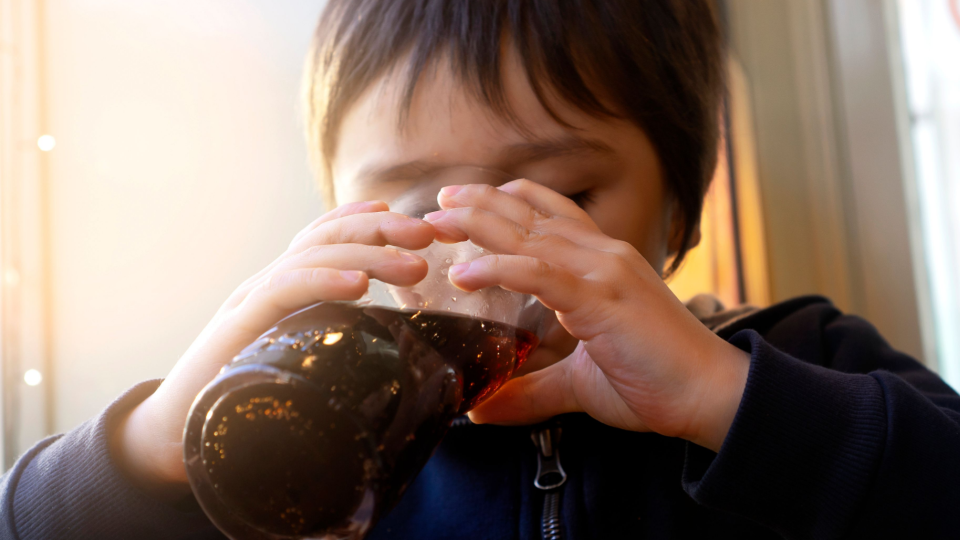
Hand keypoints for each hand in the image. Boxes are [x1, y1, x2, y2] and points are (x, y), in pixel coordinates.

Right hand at [111, 201, 434, 498]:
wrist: (174, 435)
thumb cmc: (244, 401)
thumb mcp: (299, 363)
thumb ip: (334, 347)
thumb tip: (394, 362)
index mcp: (283, 290)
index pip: (324, 237)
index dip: (366, 220)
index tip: (411, 223)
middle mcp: (266, 285)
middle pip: (326, 238)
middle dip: (381, 229)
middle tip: (428, 236)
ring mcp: (249, 301)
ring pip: (312, 257)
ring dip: (368, 254)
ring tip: (415, 264)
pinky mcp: (236, 327)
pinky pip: (282, 292)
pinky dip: (323, 281)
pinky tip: (360, 285)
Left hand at [423, 181, 748, 451]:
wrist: (710, 395)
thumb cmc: (654, 382)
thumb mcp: (580, 382)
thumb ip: (532, 389)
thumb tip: (484, 409)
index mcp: (603, 263)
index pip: (551, 214)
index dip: (507, 201)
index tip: (465, 199)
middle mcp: (603, 256)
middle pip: (531, 215)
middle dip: (480, 202)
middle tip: (438, 198)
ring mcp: (604, 273)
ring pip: (530, 235)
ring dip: (478, 223)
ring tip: (437, 220)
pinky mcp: (603, 299)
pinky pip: (541, 273)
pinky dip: (499, 268)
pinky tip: (463, 273)